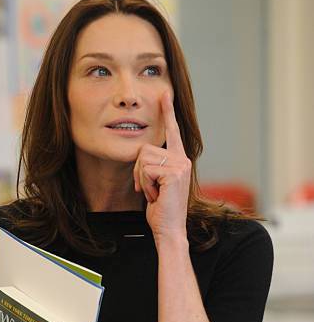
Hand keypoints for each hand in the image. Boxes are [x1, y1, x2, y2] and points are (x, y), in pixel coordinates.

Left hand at [133, 91, 190, 239]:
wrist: (169, 229)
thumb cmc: (161, 209)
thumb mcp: (156, 183)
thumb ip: (153, 166)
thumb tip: (142, 155)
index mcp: (179, 160)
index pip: (171, 131)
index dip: (167, 111)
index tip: (164, 93)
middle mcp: (182, 159)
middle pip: (144, 149)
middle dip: (138, 172)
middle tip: (150, 190)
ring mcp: (180, 165)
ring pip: (143, 159)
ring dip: (141, 180)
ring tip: (154, 193)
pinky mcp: (174, 173)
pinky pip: (146, 170)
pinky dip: (145, 185)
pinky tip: (156, 196)